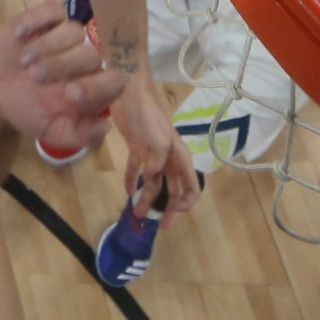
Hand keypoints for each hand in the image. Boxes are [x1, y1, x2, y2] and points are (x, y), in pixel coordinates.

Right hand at [0, 2, 125, 148]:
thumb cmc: (28, 108)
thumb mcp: (51, 131)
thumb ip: (79, 136)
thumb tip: (106, 126)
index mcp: (92, 86)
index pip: (114, 80)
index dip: (96, 86)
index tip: (70, 94)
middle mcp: (85, 58)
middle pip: (90, 55)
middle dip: (61, 66)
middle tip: (35, 78)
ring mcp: (67, 35)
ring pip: (72, 31)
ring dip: (46, 46)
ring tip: (24, 62)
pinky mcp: (48, 17)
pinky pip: (52, 9)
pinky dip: (36, 21)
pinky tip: (20, 36)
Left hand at [113, 85, 199, 227]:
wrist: (129, 94)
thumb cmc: (148, 118)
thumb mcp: (158, 144)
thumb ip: (157, 167)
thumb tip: (150, 182)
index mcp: (179, 156)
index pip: (191, 185)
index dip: (185, 203)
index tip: (172, 216)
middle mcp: (169, 158)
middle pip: (174, 188)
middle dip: (168, 208)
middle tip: (159, 225)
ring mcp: (153, 153)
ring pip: (154, 182)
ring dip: (147, 198)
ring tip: (137, 213)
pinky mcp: (137, 148)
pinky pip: (137, 170)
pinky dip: (133, 181)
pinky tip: (128, 192)